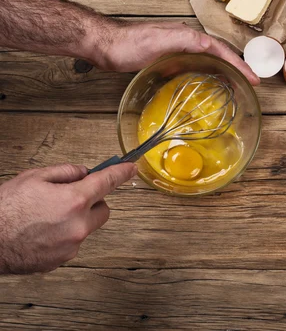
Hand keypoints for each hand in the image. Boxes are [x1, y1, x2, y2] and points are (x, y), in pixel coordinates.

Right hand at [0, 163, 135, 273]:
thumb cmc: (4, 210)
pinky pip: (72, 242)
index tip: (130, 168)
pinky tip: (41, 232)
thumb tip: (83, 173)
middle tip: (68, 198)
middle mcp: (79, 225)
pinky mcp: (62, 260)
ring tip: (46, 217)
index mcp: (74, 200)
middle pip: (103, 210)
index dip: (121, 173)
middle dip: (91, 202)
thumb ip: (65, 172)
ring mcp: (72, 245)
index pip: (108, 182)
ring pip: (86, 227)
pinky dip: (63, 235)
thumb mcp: (34, 178)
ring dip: (76, 220)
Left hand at [92, 21, 259, 84]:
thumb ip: (185, 40)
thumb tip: (209, 45)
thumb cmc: (129, 44)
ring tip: (235, 84)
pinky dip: (207, 73)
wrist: (105, 45)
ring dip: (224, 70)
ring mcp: (177, 48)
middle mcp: (186, 40)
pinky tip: (205, 83)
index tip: (253, 78)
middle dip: (237, 67)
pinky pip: (195, 65)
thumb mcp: (160, 41)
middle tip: (250, 82)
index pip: (221, 50)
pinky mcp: (167, 58)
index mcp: (188, 36)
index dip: (239, 64)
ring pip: (208, 59)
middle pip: (219, 53)